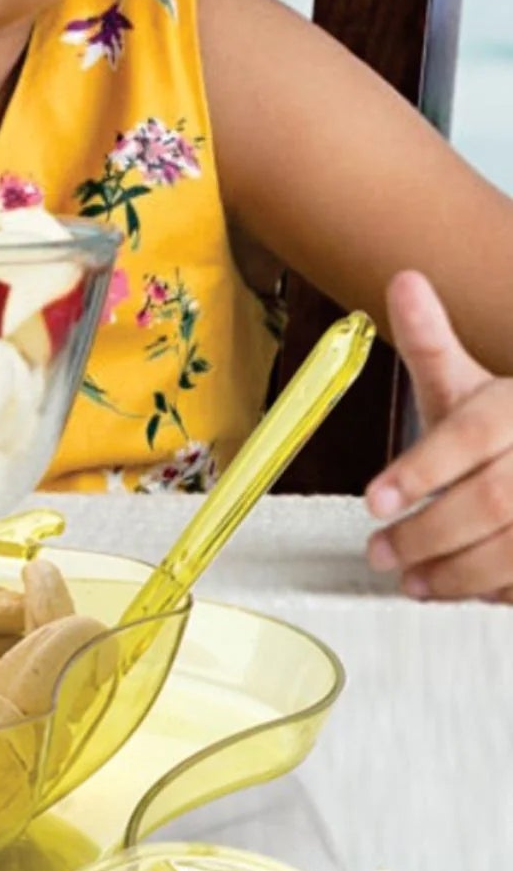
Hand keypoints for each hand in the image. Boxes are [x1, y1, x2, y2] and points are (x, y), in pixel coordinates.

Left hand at [366, 270, 512, 599]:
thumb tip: (403, 279)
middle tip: (378, 552)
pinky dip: (497, 589)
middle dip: (426, 534)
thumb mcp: (468, 381)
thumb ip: (429, 341)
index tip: (371, 500)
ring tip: (410, 581)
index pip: (466, 437)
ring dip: (457, 572)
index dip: (418, 472)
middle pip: (490, 501)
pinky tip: (462, 590)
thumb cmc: (503, 422)